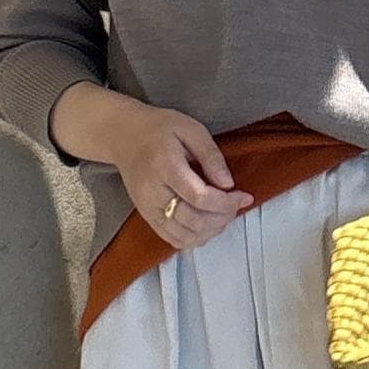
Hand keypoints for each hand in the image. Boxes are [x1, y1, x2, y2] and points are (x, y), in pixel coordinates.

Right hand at [109, 105, 255, 250]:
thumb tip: (228, 184)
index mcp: (164, 165)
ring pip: (184, 235)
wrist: (124, 137)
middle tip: (236, 206)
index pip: (199, 197)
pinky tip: (207, 226)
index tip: (244, 196)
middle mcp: (152, 192)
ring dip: (211, 231)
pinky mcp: (146, 217)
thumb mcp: (191, 129)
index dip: (226, 203)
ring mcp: (147, 208)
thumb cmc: (160, 129)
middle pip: (193, 220)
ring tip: (224, 215)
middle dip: (222, 218)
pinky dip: (195, 239)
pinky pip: (172, 239)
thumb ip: (211, 156)